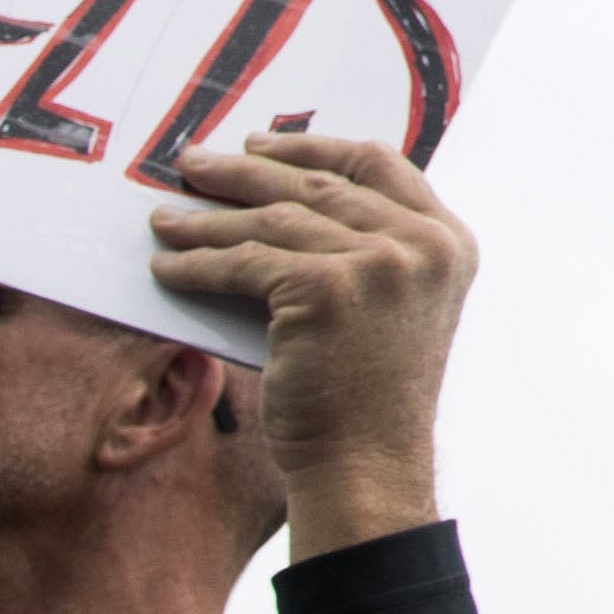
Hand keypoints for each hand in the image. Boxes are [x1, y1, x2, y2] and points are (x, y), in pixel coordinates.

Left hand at [146, 132, 475, 558]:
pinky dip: (199, 263)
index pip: (379, 164)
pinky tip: (168, 267)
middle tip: (195, 164)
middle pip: (318, 184)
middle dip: (247, 172)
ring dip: (209, 219)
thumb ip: (371, 251)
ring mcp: (380, 261)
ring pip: (275, 220)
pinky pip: (246, 261)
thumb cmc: (369, 400)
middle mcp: (423, 243)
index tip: (265, 145)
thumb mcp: (394, 309)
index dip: (316, 147)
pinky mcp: (328, 287)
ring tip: (165, 217)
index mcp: (449, 241)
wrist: (367, 468)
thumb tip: (288, 202)